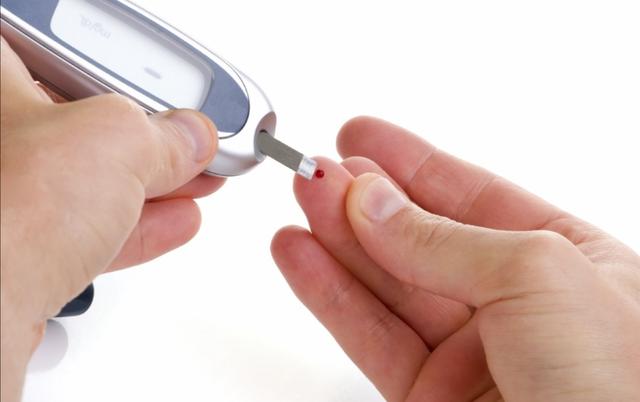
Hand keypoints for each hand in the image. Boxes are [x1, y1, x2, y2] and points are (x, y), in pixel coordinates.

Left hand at [0, 38, 222, 399]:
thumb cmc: (8, 212)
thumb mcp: (117, 140)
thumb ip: (165, 133)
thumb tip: (189, 138)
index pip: (66, 61)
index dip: (127, 79)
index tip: (171, 100)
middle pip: (82, 126)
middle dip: (150, 140)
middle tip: (193, 146)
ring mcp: (4, 198)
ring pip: (87, 183)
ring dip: (152, 186)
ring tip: (198, 184)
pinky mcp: (16, 248)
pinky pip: (85, 228)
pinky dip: (135, 225)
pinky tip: (175, 222)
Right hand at [271, 117, 639, 400]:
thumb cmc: (623, 389)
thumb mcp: (536, 276)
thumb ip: (444, 240)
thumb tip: (372, 202)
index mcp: (566, 261)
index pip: (472, 196)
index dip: (412, 163)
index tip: (362, 137)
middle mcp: (515, 306)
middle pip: (420, 238)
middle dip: (363, 198)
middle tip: (317, 167)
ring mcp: (470, 353)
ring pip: (386, 285)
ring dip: (336, 240)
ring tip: (301, 199)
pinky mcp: (429, 397)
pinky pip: (369, 335)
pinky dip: (330, 295)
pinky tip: (302, 257)